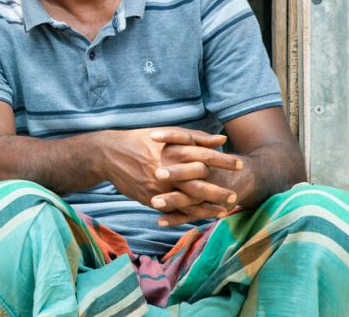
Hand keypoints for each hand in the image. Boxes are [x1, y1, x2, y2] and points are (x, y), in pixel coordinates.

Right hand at [99, 128, 240, 217]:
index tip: (240, 164)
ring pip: (188, 201)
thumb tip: (221, 139)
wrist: (108, 155)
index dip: (223, 161)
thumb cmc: (139, 140)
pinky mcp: (150, 199)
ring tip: (225, 210)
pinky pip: (174, 210)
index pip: (204, 156)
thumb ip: (195, 136)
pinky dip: (190, 213)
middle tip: (235, 195)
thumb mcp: (167, 133)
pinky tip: (203, 215)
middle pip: (199, 183)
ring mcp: (158, 187)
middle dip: (219, 190)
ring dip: (208, 207)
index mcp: (171, 151)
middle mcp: (166, 170)